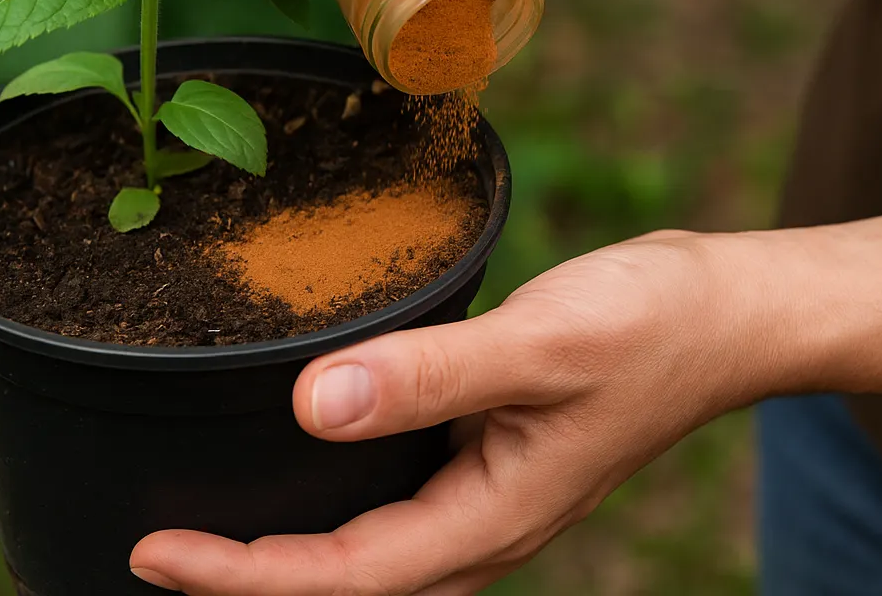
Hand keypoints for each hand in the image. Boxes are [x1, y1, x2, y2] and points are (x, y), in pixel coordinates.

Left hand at [129, 230, 754, 594]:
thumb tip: (313, 407)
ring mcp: (488, 491)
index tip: (154, 551)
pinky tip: (309, 449)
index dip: (242, 577)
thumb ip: (430, 376)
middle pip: (347, 584)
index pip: (344, 579)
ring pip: (370, 548)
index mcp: (491, 517)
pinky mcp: (492, 453)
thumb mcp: (542, 344)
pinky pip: (397, 498)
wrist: (727, 312)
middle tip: (154, 550)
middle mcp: (483, 522)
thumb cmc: (651, 326)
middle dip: (248, 581)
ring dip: (289, 549)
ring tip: (209, 521)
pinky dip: (338, 494)